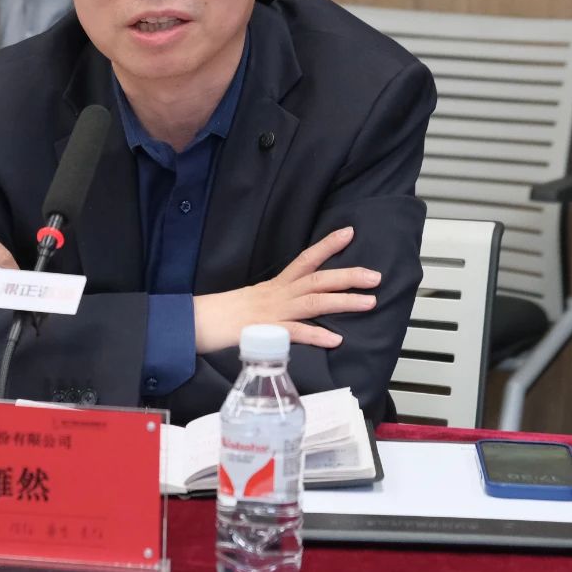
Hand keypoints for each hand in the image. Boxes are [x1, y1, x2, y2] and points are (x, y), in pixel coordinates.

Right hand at [193, 226, 379, 352]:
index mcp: (275, 285)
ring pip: (313, 301)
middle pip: (317, 279)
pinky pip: (294, 332)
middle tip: (376, 276)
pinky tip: (336, 339)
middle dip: (348, 275)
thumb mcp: (255, 300)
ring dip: (343, 301)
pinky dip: (316, 335)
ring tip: (369, 302)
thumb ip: (278, 301)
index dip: (328, 245)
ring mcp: (273, 312)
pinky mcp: (265, 331)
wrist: (196, 322)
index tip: (350, 233)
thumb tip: (299, 305)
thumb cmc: (223, 314)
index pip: (306, 259)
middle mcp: (277, 294)